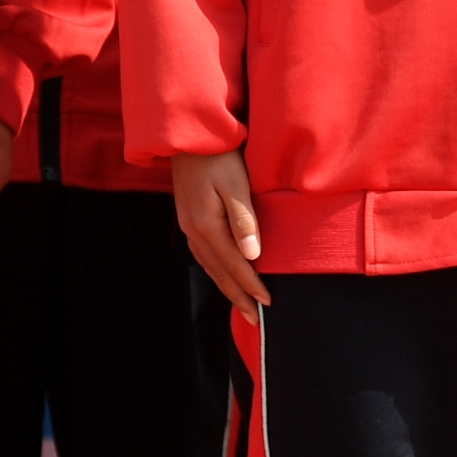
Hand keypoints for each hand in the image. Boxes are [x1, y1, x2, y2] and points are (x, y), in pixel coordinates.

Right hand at [171, 153, 266, 313]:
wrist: (190, 136)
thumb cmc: (219, 156)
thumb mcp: (235, 183)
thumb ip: (244, 219)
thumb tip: (252, 255)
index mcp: (206, 225)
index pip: (234, 265)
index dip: (252, 286)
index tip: (268, 303)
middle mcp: (194, 231)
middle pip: (219, 273)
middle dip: (239, 297)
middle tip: (257, 320)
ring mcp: (188, 226)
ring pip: (210, 267)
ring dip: (227, 288)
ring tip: (243, 305)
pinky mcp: (189, 219)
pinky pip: (204, 256)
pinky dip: (216, 272)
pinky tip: (224, 275)